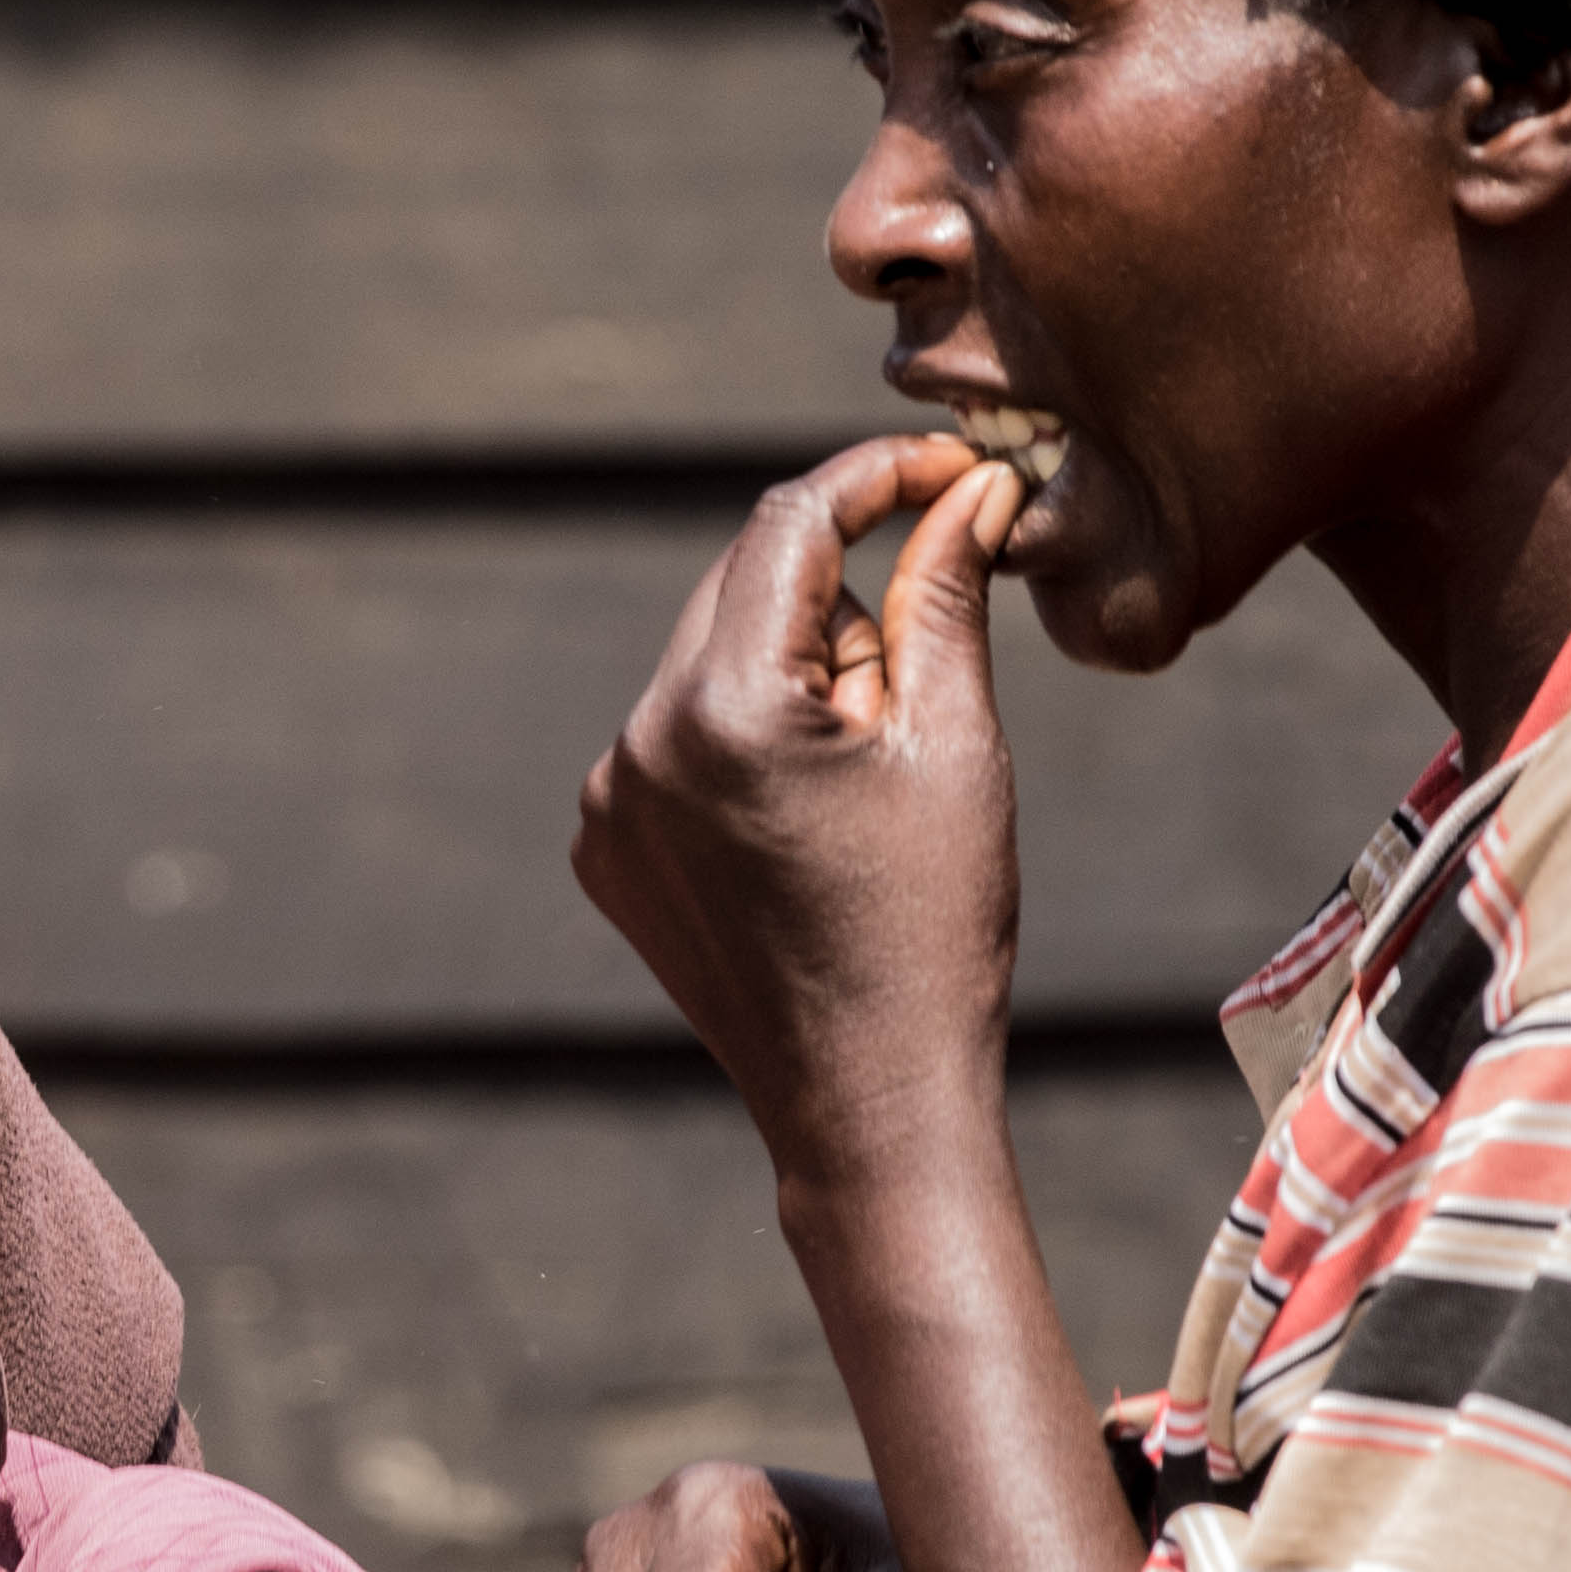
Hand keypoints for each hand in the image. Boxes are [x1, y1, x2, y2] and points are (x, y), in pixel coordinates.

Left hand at [576, 436, 1026, 1164]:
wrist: (866, 1102)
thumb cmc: (934, 928)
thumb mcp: (955, 745)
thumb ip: (944, 593)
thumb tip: (967, 488)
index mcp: (726, 708)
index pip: (790, 521)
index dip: (877, 478)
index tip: (952, 469)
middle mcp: (638, 741)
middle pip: (743, 584)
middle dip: (840, 594)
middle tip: (923, 674)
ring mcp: (608, 800)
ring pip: (711, 661)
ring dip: (792, 675)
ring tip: (864, 784)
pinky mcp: (603, 847)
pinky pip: (676, 740)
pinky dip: (743, 742)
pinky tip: (807, 828)